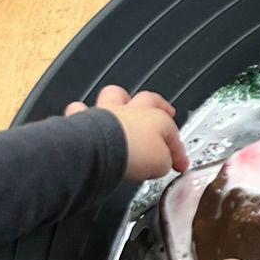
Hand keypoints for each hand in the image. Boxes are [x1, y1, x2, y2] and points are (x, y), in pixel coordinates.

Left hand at [66, 83, 187, 177]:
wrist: (101, 151)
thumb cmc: (131, 152)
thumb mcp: (162, 164)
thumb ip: (165, 161)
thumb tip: (163, 164)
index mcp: (157, 118)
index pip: (173, 132)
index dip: (177, 150)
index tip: (178, 164)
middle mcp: (132, 110)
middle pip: (149, 100)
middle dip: (158, 106)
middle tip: (162, 112)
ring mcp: (108, 112)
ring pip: (117, 95)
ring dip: (121, 100)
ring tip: (123, 108)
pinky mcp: (86, 119)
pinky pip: (82, 108)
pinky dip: (83, 112)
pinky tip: (86, 118)